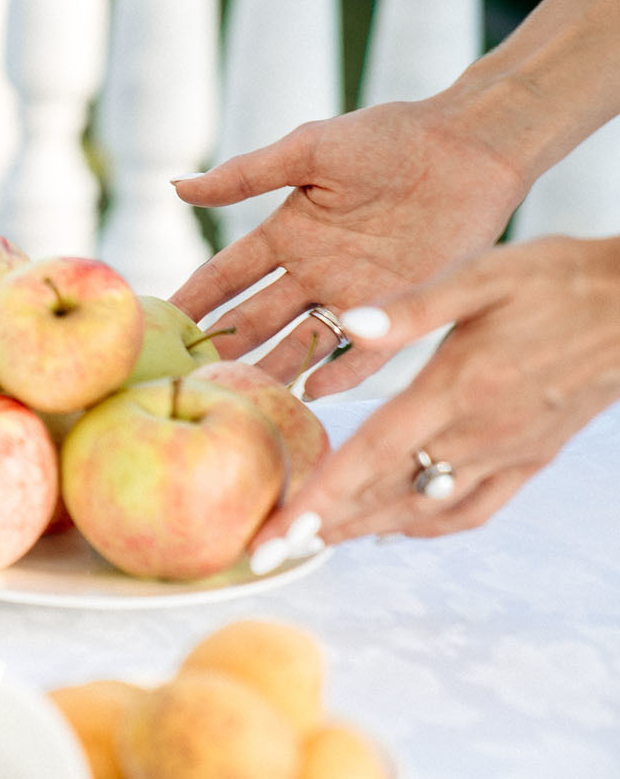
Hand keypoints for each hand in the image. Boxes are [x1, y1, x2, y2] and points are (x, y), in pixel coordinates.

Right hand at [169, 96, 526, 393]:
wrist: (468, 146)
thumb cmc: (388, 137)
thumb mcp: (308, 151)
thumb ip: (245, 176)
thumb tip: (176, 188)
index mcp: (287, 234)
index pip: (226, 275)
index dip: (194, 299)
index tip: (157, 326)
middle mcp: (315, 271)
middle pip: (256, 318)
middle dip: (224, 347)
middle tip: (190, 379)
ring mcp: (356, 293)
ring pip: (302, 342)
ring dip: (273, 368)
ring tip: (242, 398)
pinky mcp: (402, 307)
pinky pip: (367, 350)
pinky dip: (342, 371)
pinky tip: (315, 391)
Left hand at [251, 235, 619, 553]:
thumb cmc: (557, 278)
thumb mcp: (481, 276)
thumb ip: (410, 308)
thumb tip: (347, 323)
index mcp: (457, 388)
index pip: (372, 455)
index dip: (321, 498)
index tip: (278, 531)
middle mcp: (480, 433)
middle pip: (387, 495)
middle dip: (324, 527)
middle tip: (270, 551)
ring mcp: (508, 453)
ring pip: (426, 509)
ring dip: (366, 529)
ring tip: (314, 542)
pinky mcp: (533, 459)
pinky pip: (474, 508)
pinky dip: (429, 525)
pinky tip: (397, 528)